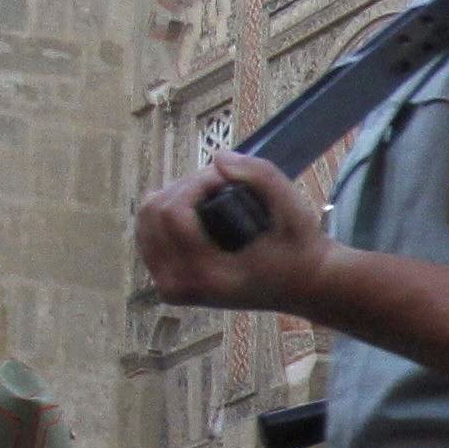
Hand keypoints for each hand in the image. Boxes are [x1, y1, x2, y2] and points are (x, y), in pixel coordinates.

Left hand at [136, 151, 333, 313]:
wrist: (303, 285)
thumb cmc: (298, 249)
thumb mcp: (294, 209)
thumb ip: (260, 175)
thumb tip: (217, 158)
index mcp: (208, 275)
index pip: (173, 213)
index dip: (195, 182)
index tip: (224, 179)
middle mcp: (181, 286)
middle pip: (153, 214)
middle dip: (184, 187)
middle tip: (218, 186)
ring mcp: (171, 289)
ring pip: (145, 222)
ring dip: (174, 198)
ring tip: (208, 198)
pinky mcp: (168, 285)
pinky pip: (147, 237)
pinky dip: (166, 215)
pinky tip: (192, 211)